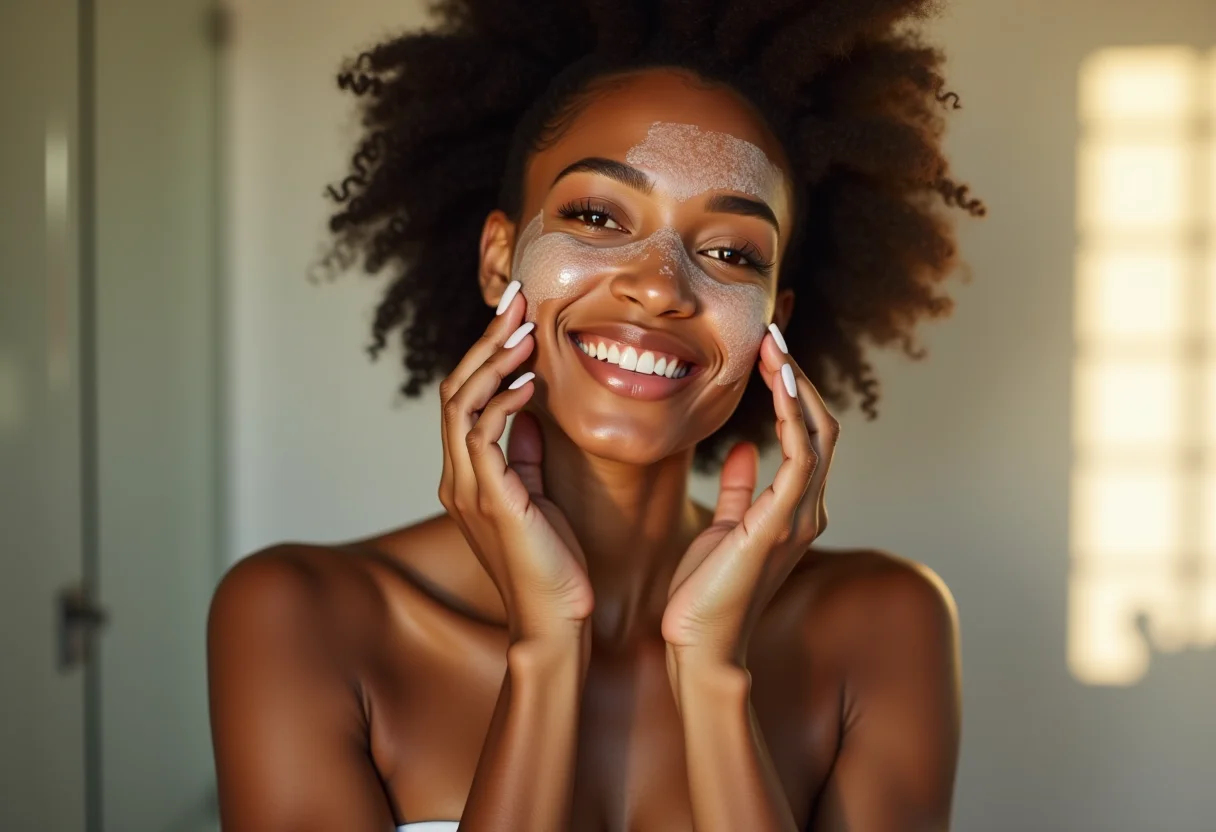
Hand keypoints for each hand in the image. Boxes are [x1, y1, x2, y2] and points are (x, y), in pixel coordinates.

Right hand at [438, 284, 592, 642]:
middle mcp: (458, 477)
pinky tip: (531, 381)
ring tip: (523, 327)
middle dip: (487, 339)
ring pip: (463, 404)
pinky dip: (503, 402)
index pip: (466, 397)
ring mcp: (469, 488)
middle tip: (517, 298)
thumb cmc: (554, 565)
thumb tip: (528, 412)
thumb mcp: (538, 497)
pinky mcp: (491, 500)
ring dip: (493, 360)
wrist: (557, 623)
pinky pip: (484, 436)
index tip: (517, 315)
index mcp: (468, 475)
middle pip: (457, 389)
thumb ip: (525, 455)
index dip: (488, 353)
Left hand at [662, 328, 838, 665]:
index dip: (792, 390)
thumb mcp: (723, 529)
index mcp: (793, 508)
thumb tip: (744, 450)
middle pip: (820, 425)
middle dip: (796, 376)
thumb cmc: (704, 594)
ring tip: (773, 345)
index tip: (767, 351)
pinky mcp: (778, 525)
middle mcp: (806, 509)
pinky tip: (777, 384)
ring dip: (795, 386)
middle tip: (771, 333)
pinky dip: (792, 418)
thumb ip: (739, 490)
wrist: (697, 647)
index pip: (806, 434)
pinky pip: (800, 459)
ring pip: (816, 434)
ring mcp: (798, 518)